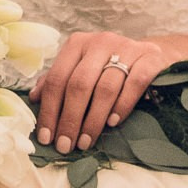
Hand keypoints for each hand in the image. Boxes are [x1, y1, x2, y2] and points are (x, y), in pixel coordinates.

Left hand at [32, 31, 167, 154]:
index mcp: (78, 44)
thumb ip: (59, 80)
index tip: (46, 137)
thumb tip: (33, 98)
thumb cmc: (111, 66)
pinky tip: (113, 123)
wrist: (153, 55)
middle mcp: (100, 42)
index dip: (50, 110)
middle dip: (70, 119)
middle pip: (79, 84)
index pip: (57, 78)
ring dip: (93, 119)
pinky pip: (134, 83)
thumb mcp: (83, 68)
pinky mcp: (150, 58)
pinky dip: (122, 105)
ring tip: (85, 142)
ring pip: (105, 88)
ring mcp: (126, 48)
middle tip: (65, 145)